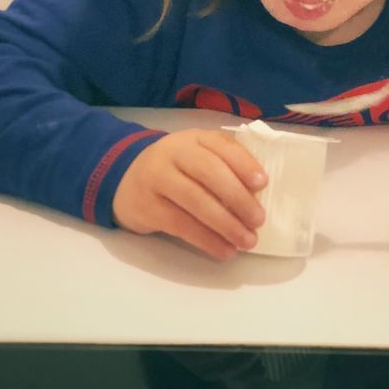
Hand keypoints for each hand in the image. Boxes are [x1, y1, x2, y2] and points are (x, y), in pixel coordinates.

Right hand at [112, 129, 267, 260]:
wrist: (125, 180)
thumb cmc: (176, 170)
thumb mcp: (196, 156)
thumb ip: (224, 165)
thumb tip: (256, 194)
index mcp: (193, 138)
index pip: (220, 145)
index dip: (243, 163)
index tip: (263, 184)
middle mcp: (173, 153)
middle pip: (208, 171)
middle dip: (237, 197)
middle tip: (258, 220)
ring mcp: (157, 179)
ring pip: (195, 201)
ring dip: (225, 224)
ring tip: (247, 241)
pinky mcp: (147, 207)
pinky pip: (180, 225)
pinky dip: (206, 240)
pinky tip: (224, 250)